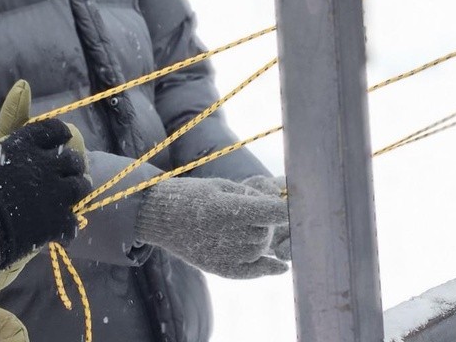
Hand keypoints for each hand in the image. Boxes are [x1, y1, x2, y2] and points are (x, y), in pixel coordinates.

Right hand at [0, 111, 90, 266]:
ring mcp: (54, 193)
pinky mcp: (57, 221)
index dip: (60, 134)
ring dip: (76, 191)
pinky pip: (73, 222)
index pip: (53, 129)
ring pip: (80, 186)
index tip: (63, 138)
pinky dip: (68, 227)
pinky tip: (61, 232)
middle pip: (72, 159)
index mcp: (24, 144)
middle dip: (71, 165)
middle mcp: (45, 164)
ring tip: (69, 200)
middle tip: (66, 174)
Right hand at [134, 176, 289, 278]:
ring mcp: (224, 255)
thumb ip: (251, 195)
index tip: (296, 204)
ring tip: (241, 225)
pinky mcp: (221, 269)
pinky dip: (268, 268)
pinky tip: (280, 266)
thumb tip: (278, 205)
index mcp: (227, 208)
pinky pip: (253, 271)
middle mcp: (228, 234)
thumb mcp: (220, 185)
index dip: (286, 208)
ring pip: (261, 248)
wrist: (160, 218)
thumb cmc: (190, 195)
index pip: (271, 211)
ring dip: (261, 237)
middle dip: (266, 220)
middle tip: (249, 210)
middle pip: (267, 230)